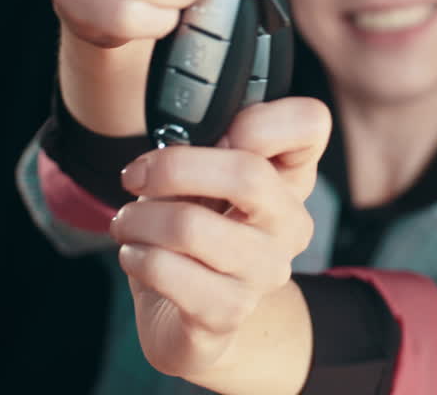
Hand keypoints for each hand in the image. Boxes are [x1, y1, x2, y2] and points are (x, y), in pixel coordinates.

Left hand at [108, 97, 330, 388]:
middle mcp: (289, 224)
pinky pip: (169, 272)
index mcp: (290, 178)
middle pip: (248, 173)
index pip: (309, 123)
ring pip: (191, 226)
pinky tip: (135, 256)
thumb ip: (202, 148)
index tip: (209, 136)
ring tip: (127, 224)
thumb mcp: (200, 181)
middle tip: (134, 176)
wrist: (191, 318)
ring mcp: (264, 272)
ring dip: (138, 219)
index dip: (259, 117)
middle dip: (171, 168)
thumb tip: (175, 139)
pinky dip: (137, 257)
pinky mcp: (228, 312)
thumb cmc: (193, 235)